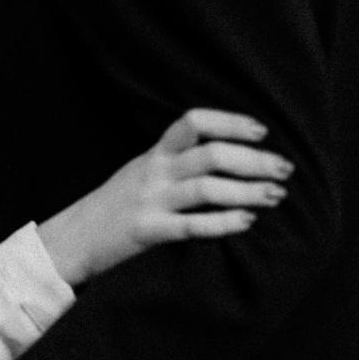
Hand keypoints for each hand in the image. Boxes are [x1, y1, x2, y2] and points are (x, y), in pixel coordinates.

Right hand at [38, 108, 292, 283]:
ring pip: (206, 188)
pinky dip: (223, 222)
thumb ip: (176, 159)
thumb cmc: (117, 204)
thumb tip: (227, 151)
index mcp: (155, 153)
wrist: (74, 237)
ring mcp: (150, 201)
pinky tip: (248, 222)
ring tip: (276, 196)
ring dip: (248, 190)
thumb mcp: (142, 171)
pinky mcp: (148, 231)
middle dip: (254, 160)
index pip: (194, 121)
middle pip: (210, 154)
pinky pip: (192, 225)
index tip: (262, 131)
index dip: (230, 122)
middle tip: (285, 169)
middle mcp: (154, 171)